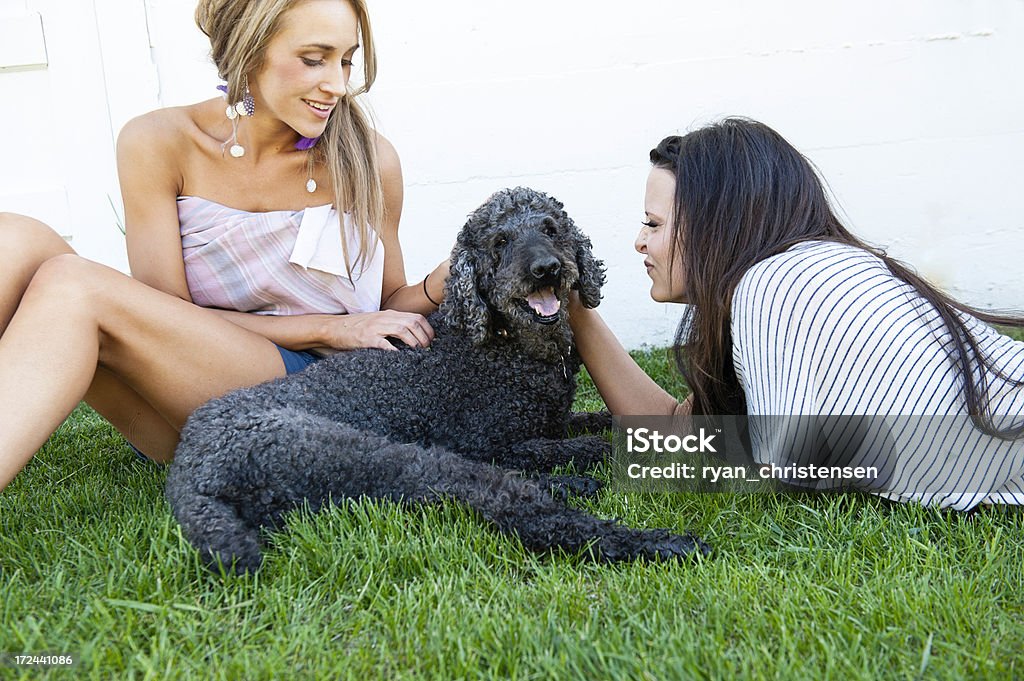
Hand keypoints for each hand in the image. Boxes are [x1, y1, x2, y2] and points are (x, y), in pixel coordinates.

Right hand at [319, 310, 434, 350]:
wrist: (333, 328)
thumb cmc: (357, 328)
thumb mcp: (378, 322)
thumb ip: (393, 326)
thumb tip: (413, 337)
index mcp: (390, 314)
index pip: (416, 317)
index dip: (428, 329)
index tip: (432, 341)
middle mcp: (385, 318)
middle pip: (413, 322)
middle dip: (424, 337)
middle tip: (427, 349)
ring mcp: (375, 327)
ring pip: (402, 329)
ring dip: (414, 342)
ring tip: (418, 352)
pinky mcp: (366, 338)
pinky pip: (384, 343)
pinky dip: (395, 350)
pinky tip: (400, 357)